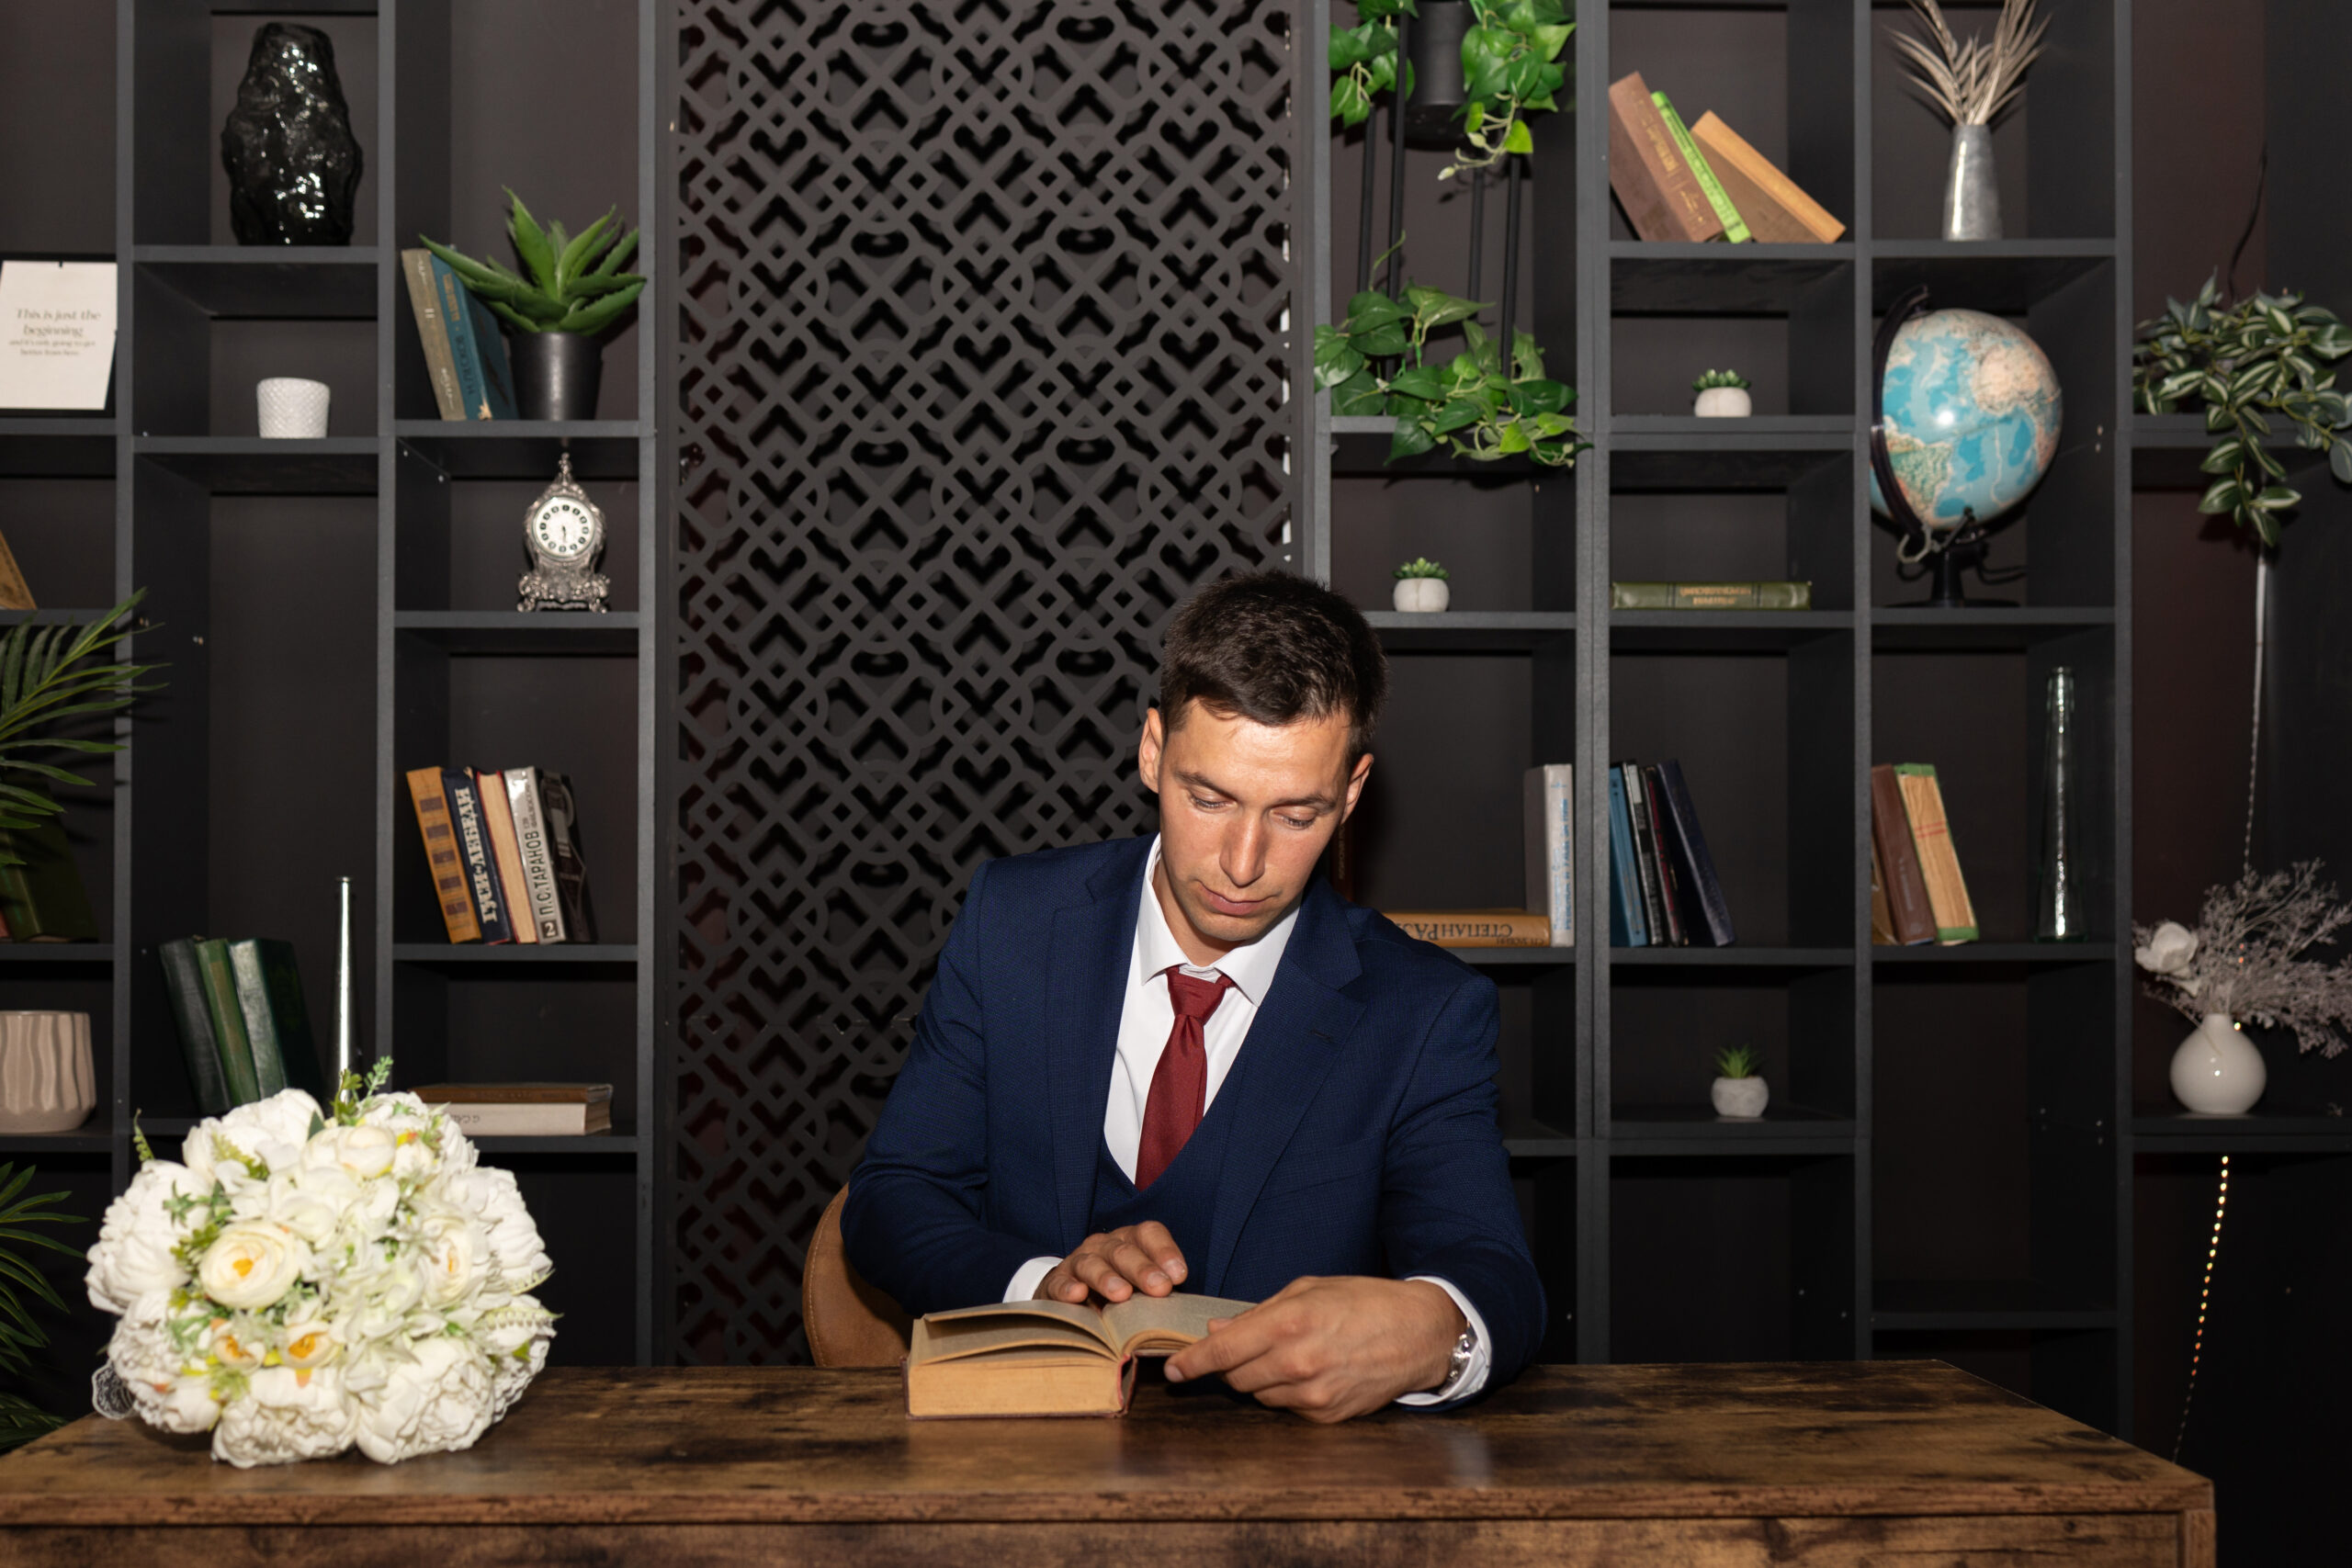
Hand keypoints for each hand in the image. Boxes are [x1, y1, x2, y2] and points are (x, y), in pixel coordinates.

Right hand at [1035, 1222, 1188, 1303]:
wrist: (1071, 1297)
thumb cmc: (1118, 1294)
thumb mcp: (1141, 1289)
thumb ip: (1160, 1292)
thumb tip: (1187, 1310)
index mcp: (1130, 1242)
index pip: (1149, 1234)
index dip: (1165, 1251)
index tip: (1180, 1275)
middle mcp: (1104, 1246)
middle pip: (1123, 1249)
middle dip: (1143, 1269)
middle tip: (1160, 1288)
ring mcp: (1078, 1261)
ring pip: (1092, 1263)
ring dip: (1108, 1278)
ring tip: (1122, 1294)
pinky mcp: (1056, 1282)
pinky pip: (1061, 1282)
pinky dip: (1068, 1288)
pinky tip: (1078, 1296)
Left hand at [1163, 1276, 1465, 1422]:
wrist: (1419, 1333)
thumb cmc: (1364, 1301)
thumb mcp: (1309, 1290)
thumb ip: (1259, 1313)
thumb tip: (1219, 1330)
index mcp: (1289, 1323)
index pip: (1223, 1352)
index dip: (1191, 1363)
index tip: (1173, 1371)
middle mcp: (1297, 1363)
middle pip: (1235, 1378)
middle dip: (1229, 1366)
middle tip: (1239, 1351)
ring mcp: (1313, 1394)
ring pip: (1259, 1396)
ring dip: (1259, 1378)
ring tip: (1286, 1355)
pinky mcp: (1327, 1415)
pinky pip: (1287, 1408)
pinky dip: (1286, 1392)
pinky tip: (1309, 1372)